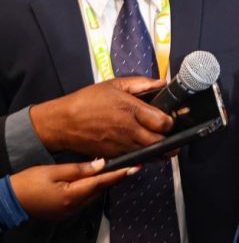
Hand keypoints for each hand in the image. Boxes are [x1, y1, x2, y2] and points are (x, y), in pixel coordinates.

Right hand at [10, 159, 139, 220]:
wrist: (10, 201)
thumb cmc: (28, 184)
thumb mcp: (53, 171)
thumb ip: (79, 168)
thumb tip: (101, 164)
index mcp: (72, 196)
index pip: (102, 183)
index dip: (120, 174)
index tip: (136, 167)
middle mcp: (75, 207)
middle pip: (101, 189)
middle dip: (115, 177)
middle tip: (130, 165)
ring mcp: (71, 211)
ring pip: (94, 195)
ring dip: (103, 183)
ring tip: (115, 169)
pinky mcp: (66, 212)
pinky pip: (85, 199)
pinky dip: (92, 189)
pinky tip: (94, 179)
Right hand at [30, 77, 172, 156]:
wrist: (62, 123)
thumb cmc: (86, 101)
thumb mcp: (114, 85)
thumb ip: (140, 83)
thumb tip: (162, 83)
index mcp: (131, 110)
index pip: (162, 122)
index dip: (170, 122)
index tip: (169, 119)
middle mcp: (129, 130)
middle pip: (160, 142)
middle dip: (170, 140)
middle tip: (172, 136)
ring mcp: (121, 145)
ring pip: (150, 154)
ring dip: (161, 151)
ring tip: (166, 146)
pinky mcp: (114, 155)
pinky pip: (136, 160)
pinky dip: (145, 157)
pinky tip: (148, 151)